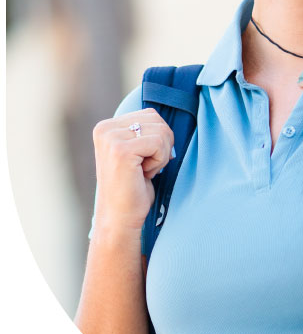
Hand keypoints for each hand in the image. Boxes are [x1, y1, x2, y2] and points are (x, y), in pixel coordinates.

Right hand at [92, 109, 174, 232]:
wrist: (120, 218)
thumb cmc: (133, 188)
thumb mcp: (136, 151)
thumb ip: (143, 131)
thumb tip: (165, 120)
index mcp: (107, 126)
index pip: (151, 114)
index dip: (157, 139)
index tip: (142, 161)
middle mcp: (105, 128)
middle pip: (157, 120)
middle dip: (161, 146)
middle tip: (144, 167)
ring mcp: (111, 138)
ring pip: (161, 131)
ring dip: (160, 155)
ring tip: (143, 171)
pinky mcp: (121, 150)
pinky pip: (159, 143)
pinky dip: (159, 161)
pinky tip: (143, 174)